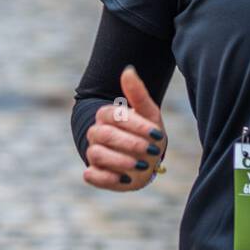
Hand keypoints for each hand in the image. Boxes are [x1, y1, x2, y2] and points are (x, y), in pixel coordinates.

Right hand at [83, 66, 167, 191]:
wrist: (147, 160)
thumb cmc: (147, 134)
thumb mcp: (149, 114)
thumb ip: (137, 93)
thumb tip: (127, 70)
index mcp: (107, 115)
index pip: (114, 116)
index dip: (136, 126)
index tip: (157, 134)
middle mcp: (96, 133)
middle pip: (105, 135)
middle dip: (131, 143)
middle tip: (152, 151)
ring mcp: (93, 153)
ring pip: (96, 154)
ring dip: (120, 160)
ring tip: (142, 165)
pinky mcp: (94, 173)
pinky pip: (92, 175)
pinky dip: (107, 178)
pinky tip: (126, 179)